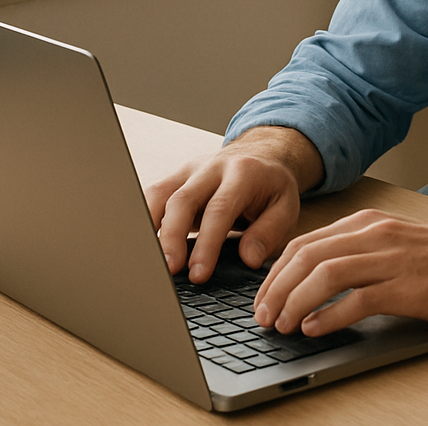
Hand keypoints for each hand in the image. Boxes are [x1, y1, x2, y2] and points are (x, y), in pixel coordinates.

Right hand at [143, 126, 321, 282]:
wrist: (260, 155)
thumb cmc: (271, 186)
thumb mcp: (285, 206)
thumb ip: (269, 232)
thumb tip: (248, 259)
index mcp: (243, 173)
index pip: (219, 209)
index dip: (207, 243)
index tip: (198, 273)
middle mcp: (211, 168)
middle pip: (182, 200)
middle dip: (172, 238)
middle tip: (169, 271)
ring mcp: (189, 171)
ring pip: (159, 194)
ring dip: (150, 229)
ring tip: (148, 261)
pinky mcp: (174, 177)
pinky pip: (152, 196)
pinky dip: (143, 219)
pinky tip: (142, 244)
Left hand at [252, 209, 427, 335]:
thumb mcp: (397, 243)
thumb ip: (359, 253)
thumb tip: (315, 281)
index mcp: (368, 223)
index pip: (304, 243)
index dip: (275, 272)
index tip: (262, 297)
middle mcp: (375, 234)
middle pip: (305, 256)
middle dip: (275, 288)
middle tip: (262, 317)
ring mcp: (391, 259)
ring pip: (324, 274)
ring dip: (294, 302)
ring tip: (282, 325)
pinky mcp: (407, 286)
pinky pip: (357, 299)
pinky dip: (329, 316)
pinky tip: (315, 329)